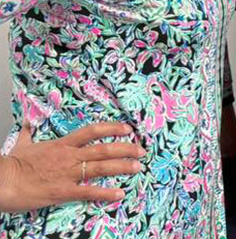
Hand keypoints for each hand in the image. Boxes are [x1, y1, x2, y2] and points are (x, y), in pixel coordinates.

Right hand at [0, 121, 144, 212]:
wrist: (2, 180)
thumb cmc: (11, 165)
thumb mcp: (22, 145)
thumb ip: (28, 133)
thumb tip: (26, 122)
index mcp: (62, 144)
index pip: (92, 131)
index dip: (112, 128)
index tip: (127, 129)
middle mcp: (70, 156)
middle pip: (104, 148)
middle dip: (125, 149)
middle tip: (141, 150)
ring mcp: (68, 173)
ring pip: (102, 167)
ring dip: (122, 167)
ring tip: (138, 167)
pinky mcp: (64, 191)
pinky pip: (89, 191)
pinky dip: (106, 193)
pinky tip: (119, 194)